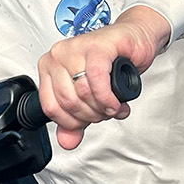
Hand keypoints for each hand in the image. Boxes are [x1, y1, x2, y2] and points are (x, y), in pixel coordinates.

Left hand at [37, 5, 168, 149]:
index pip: (50, 107)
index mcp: (50, 67)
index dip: (71, 122)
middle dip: (90, 115)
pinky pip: (97, 78)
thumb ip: (75, 121)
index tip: (86, 122)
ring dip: (102, 107)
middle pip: (68, 101)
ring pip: (83, 91)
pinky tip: (115, 102)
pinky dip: (107, 96)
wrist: (133, 42)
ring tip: (112, 105)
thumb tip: (67, 142)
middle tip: (104, 113)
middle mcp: (59, 55)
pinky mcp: (97, 46)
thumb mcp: (89, 98)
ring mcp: (76, 48)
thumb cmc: (111, 64)